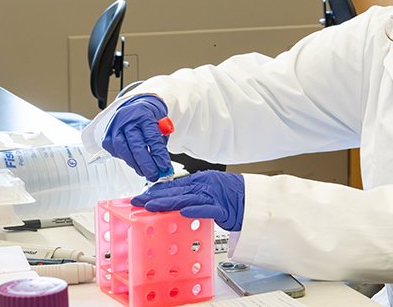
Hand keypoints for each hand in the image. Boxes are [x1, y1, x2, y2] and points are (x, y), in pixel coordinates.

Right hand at [102, 94, 172, 181]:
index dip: (159, 154)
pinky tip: (132, 162)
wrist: (134, 107)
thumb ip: (160, 144)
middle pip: (136, 145)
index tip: (165, 167)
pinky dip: (124, 159)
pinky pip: (114, 151)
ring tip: (144, 172)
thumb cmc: (148, 119)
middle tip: (153, 175)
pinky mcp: (106, 135)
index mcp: (144, 116)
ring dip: (134, 164)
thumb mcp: (160, 126)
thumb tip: (161, 165)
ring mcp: (115, 127)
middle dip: (146, 164)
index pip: (152, 137)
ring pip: (123, 149)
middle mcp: (127, 121)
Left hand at [131, 170, 245, 231]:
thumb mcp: (210, 189)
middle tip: (137, 201)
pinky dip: (195, 211)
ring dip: (168, 203)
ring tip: (151, 207)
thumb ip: (194, 193)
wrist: (255, 200)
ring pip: (187, 199)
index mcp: (202, 180)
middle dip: (155, 197)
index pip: (175, 185)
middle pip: (177, 191)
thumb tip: (175, 199)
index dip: (157, 190)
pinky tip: (183, 212)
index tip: (142, 195)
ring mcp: (214, 197)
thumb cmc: (234, 196)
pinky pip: (207, 210)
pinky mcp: (223, 210)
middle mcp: (206, 186)